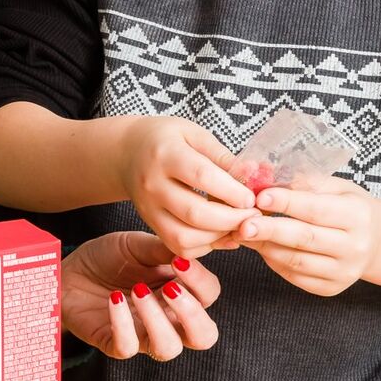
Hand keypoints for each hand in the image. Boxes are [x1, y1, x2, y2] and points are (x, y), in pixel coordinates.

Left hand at [61, 231, 220, 360]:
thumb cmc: (109, 258)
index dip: (200, 281)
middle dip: (193, 315)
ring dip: (157, 320)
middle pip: (203, 336)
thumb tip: (188, 251)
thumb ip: (163, 249)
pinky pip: (127, 347)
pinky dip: (122, 323)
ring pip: (168, 348)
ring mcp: (142, 334)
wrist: (69, 270)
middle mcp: (167, 318)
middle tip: (169, 288)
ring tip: (137, 290)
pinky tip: (113, 299)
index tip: (178, 262)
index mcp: (180, 291)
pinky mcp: (115, 344)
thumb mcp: (137, 245)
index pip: (209, 296)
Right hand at [115, 116, 258, 257]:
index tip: (252, 197)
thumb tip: (254, 176)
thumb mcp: (194, 134)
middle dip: (232, 220)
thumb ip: (223, 156)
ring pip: (185, 237)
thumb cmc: (166, 139)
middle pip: (195, 213)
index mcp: (166, 154)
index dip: (232, 191)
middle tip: (253, 215)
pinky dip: (204, 246)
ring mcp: (149, 208)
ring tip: (238, 225)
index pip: (202, 177)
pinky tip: (219, 233)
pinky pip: (178, 246)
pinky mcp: (150, 224)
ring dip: (218, 237)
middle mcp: (153, 184)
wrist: (127, 152)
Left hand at [230, 172, 380, 295]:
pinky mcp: (331, 289)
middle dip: (270, 230)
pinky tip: (262, 247)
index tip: (260, 196)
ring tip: (244, 233)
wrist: (376, 242)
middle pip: (304, 238)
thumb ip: (306, 183)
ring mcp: (344, 272)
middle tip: (243, 224)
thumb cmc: (349, 207)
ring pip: (296, 261)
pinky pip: (295, 277)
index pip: (316, 209)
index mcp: (358, 215)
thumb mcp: (337, 187)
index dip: (286, 202)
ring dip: (265, 247)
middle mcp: (355, 246)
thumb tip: (267, 180)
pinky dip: (274, 262)